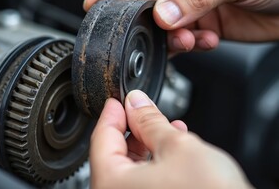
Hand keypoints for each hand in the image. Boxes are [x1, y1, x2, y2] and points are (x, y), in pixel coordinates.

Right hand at [83, 0, 278, 52]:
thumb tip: (162, 15)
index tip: (94, 3)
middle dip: (135, 17)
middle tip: (139, 32)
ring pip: (154, 22)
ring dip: (163, 36)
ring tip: (184, 38)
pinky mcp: (197, 22)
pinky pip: (176, 38)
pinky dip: (184, 45)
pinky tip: (203, 40)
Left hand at [90, 90, 251, 187]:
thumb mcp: (178, 147)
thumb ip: (151, 121)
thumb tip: (137, 103)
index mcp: (111, 183)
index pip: (101, 137)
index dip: (113, 113)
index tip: (119, 99)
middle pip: (115, 153)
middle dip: (134, 128)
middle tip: (145, 110)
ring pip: (132, 168)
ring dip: (149, 144)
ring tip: (167, 127)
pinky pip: (144, 181)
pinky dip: (156, 162)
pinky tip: (173, 150)